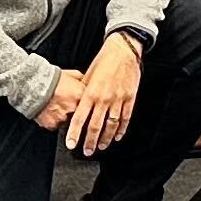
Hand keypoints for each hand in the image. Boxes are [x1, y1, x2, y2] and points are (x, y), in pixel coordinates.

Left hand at [64, 31, 144, 152]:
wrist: (123, 50)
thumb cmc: (104, 60)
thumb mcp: (88, 75)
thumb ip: (83, 91)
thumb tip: (76, 103)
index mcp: (91, 93)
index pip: (79, 118)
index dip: (74, 133)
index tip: (71, 144)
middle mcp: (104, 98)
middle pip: (95, 126)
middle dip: (90, 141)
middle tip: (86, 151)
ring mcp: (118, 99)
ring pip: (111, 125)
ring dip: (105, 138)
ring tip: (101, 146)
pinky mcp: (129, 98)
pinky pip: (125, 118)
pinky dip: (121, 129)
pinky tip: (117, 136)